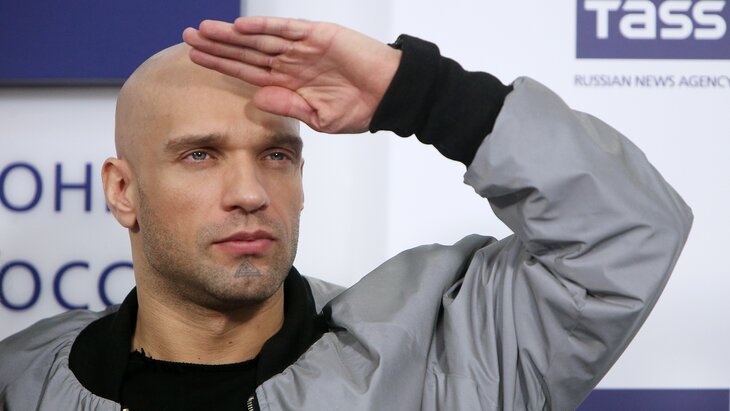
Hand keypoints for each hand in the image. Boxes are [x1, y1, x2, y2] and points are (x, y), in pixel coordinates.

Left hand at [183, 17, 401, 133]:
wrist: (390, 96)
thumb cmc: (359, 110)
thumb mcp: (319, 117)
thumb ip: (287, 105)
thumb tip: (255, 98)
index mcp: (289, 82)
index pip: (248, 71)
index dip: (222, 64)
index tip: (196, 59)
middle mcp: (291, 62)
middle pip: (247, 51)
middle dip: (218, 46)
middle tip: (188, 37)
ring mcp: (303, 47)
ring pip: (261, 38)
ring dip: (233, 35)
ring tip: (204, 30)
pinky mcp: (319, 35)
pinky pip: (287, 30)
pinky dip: (265, 28)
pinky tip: (241, 27)